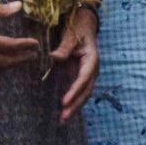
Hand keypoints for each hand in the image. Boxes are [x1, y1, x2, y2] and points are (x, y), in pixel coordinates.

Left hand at [50, 6, 100, 122]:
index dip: (75, 91)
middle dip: (75, 105)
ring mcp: (88, 74)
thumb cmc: (78, 28)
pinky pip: (78, 92)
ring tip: (63, 120)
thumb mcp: (71, 36)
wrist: (84, 24)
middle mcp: (92, 69)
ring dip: (75, 107)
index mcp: (92, 59)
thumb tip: (53, 57)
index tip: (64, 102)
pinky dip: (73, 102)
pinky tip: (65, 112)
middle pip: (86, 91)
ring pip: (84, 94)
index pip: (84, 78)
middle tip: (63, 117)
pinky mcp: (81, 76)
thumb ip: (64, 48)